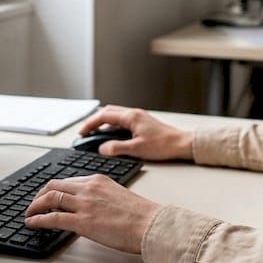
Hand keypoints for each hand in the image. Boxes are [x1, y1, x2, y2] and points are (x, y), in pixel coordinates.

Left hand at [23, 174, 160, 253]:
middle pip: (54, 186)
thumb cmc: (141, 215)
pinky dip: (38, 220)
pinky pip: (52, 218)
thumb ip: (101, 197)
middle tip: (34, 204)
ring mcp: (84, 204)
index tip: (47, 195)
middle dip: (39, 195)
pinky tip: (32, 223)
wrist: (150, 225)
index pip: (68, 181)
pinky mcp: (82, 221)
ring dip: (35, 206)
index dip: (53, 189)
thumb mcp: (118, 196)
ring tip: (29, 214)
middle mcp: (88, 188)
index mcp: (98, 180)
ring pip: (50, 198)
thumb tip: (91, 207)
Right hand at [77, 105, 193, 160]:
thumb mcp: (136, 149)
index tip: (81, 133)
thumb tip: (102, 148)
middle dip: (94, 122)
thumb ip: (116, 148)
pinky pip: (122, 122)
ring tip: (95, 136)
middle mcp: (134, 114)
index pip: (104, 116)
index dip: (90, 124)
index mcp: (131, 117)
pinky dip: (113, 128)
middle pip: (108, 113)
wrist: (181, 144)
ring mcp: (138, 118)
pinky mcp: (142, 124)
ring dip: (103, 124)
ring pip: (115, 117)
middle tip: (85, 133)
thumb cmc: (164, 145)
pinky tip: (111, 139)